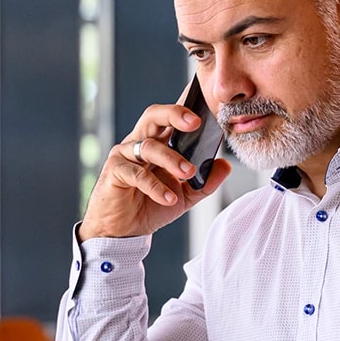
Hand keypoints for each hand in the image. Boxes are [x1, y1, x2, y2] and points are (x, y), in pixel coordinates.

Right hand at [79, 103, 231, 240]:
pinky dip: (156, 187)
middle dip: (175, 115)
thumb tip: (225, 165)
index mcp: (157, 142)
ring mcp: (124, 155)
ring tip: (189, 173)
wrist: (124, 232)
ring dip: (172, 159)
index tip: (207, 108)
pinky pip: (136, 174)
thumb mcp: (185, 196)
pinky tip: (169, 198)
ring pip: (148, 146)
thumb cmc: (149, 207)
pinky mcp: (114, 172)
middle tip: (195, 124)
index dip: (186, 109)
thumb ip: (205, 182)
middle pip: (154, 116)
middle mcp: (139, 143)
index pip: (171, 118)